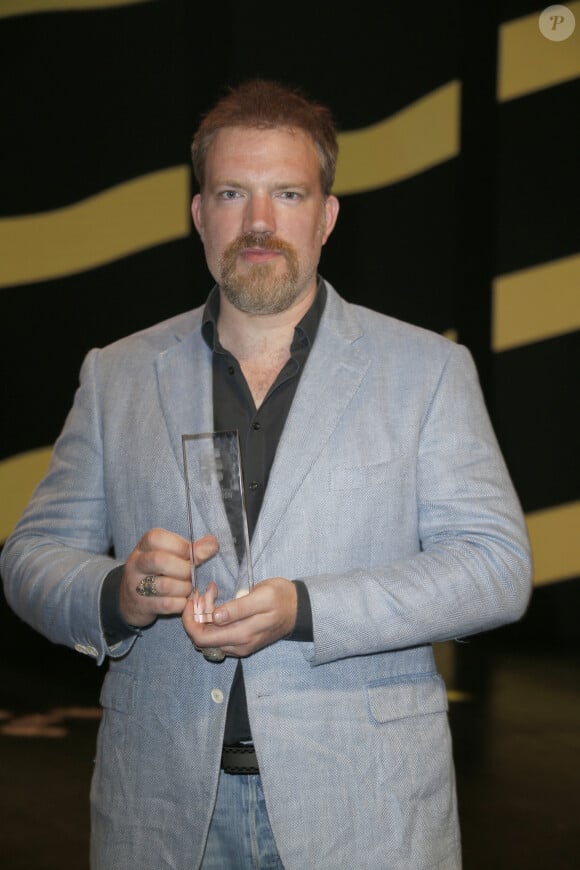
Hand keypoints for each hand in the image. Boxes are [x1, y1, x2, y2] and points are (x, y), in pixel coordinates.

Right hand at [119, 528, 218, 627]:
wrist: (131, 600)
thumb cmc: (158, 572)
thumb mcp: (170, 555)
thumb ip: (191, 549)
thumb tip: (212, 543)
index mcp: (144, 546)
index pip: (158, 538)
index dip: (181, 546)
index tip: (192, 555)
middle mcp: (136, 563)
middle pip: (160, 561)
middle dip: (184, 569)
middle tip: (192, 574)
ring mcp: (136, 585)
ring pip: (164, 585)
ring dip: (184, 588)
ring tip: (188, 588)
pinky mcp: (142, 605)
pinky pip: (166, 604)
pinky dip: (181, 603)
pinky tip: (184, 601)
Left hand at [182, 577, 296, 657]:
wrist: (298, 609)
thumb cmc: (281, 598)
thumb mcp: (263, 596)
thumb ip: (239, 608)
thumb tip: (216, 617)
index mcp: (242, 635)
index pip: (202, 637)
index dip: (190, 619)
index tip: (194, 597)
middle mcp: (237, 646)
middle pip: (201, 638)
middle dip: (197, 614)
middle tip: (206, 592)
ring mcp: (238, 646)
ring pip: (208, 636)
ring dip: (204, 615)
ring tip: (214, 592)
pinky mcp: (240, 642)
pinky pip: (217, 635)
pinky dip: (212, 619)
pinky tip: (220, 603)